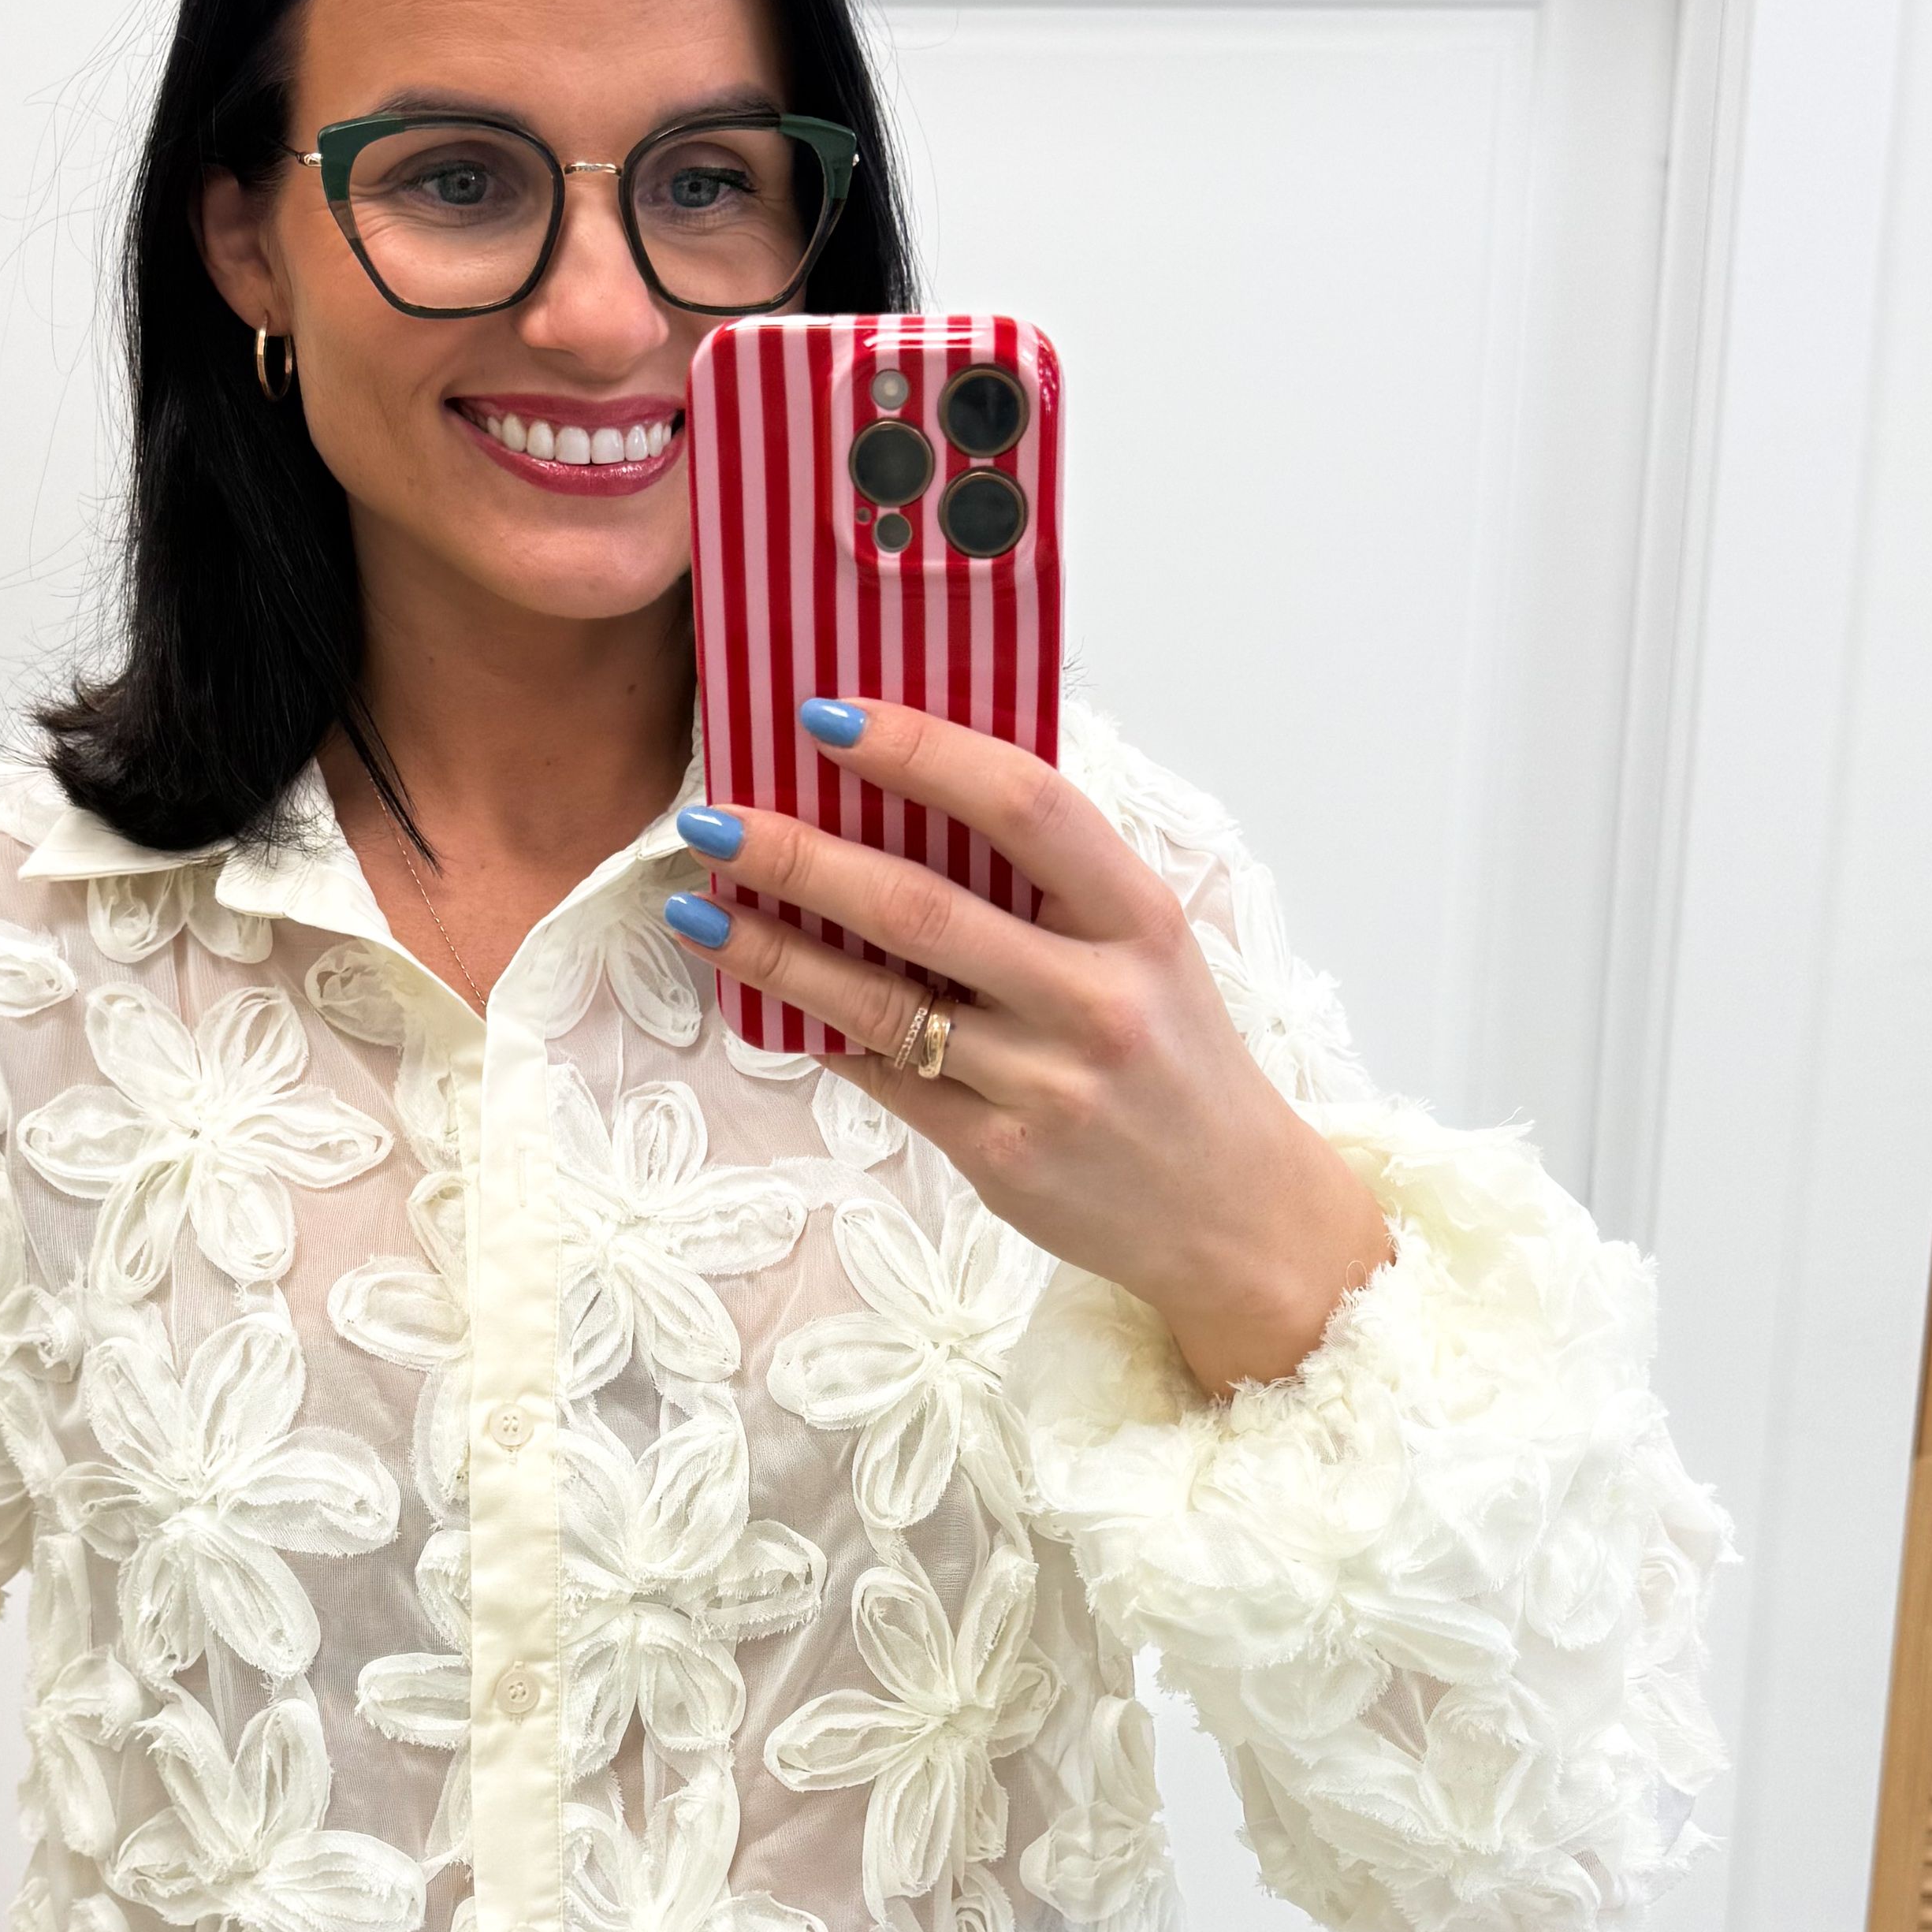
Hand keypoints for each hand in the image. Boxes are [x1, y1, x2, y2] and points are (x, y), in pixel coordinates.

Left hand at [666, 699, 1392, 1392]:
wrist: (1234, 1215)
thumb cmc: (1173, 1057)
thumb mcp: (1146, 948)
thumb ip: (1050, 881)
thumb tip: (904, 796)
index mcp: (1138, 918)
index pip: (1024, 805)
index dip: (921, 751)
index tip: (826, 716)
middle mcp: (1096, 997)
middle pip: (923, 908)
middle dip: (802, 856)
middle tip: (713, 818)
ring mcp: (1045, 1083)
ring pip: (882, 1001)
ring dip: (775, 951)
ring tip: (697, 908)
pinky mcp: (999, 1155)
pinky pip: (886, 1076)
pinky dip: (818, 1030)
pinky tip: (759, 994)